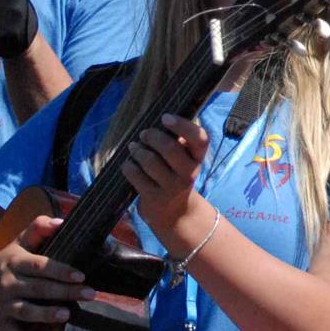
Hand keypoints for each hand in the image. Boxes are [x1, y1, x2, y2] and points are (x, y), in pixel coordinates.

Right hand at [0, 214, 95, 330]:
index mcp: (15, 263)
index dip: (60, 270)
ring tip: (66, 315)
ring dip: (45, 314)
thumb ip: (37, 229)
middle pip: (38, 288)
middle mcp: (9, 284)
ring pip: (25, 311)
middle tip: (90, 294)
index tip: (81, 275)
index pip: (39, 266)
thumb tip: (61, 221)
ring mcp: (2, 305)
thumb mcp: (16, 244)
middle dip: (64, 292)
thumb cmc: (2, 263)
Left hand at [122, 112, 211, 252]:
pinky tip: (129, 164)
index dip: (183, 125)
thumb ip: (177, 141)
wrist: (175, 213)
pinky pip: (135, 174)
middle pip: (170, 148)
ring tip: (134, 148)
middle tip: (144, 134)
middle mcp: (190, 173)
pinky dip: (129, 165)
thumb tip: (155, 122)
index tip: (165, 117)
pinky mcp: (154, 197)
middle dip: (152, 136)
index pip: (200, 138)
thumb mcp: (184, 160)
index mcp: (198, 158)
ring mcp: (172, 187)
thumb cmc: (175, 175)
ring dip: (138, 150)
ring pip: (150, 160)